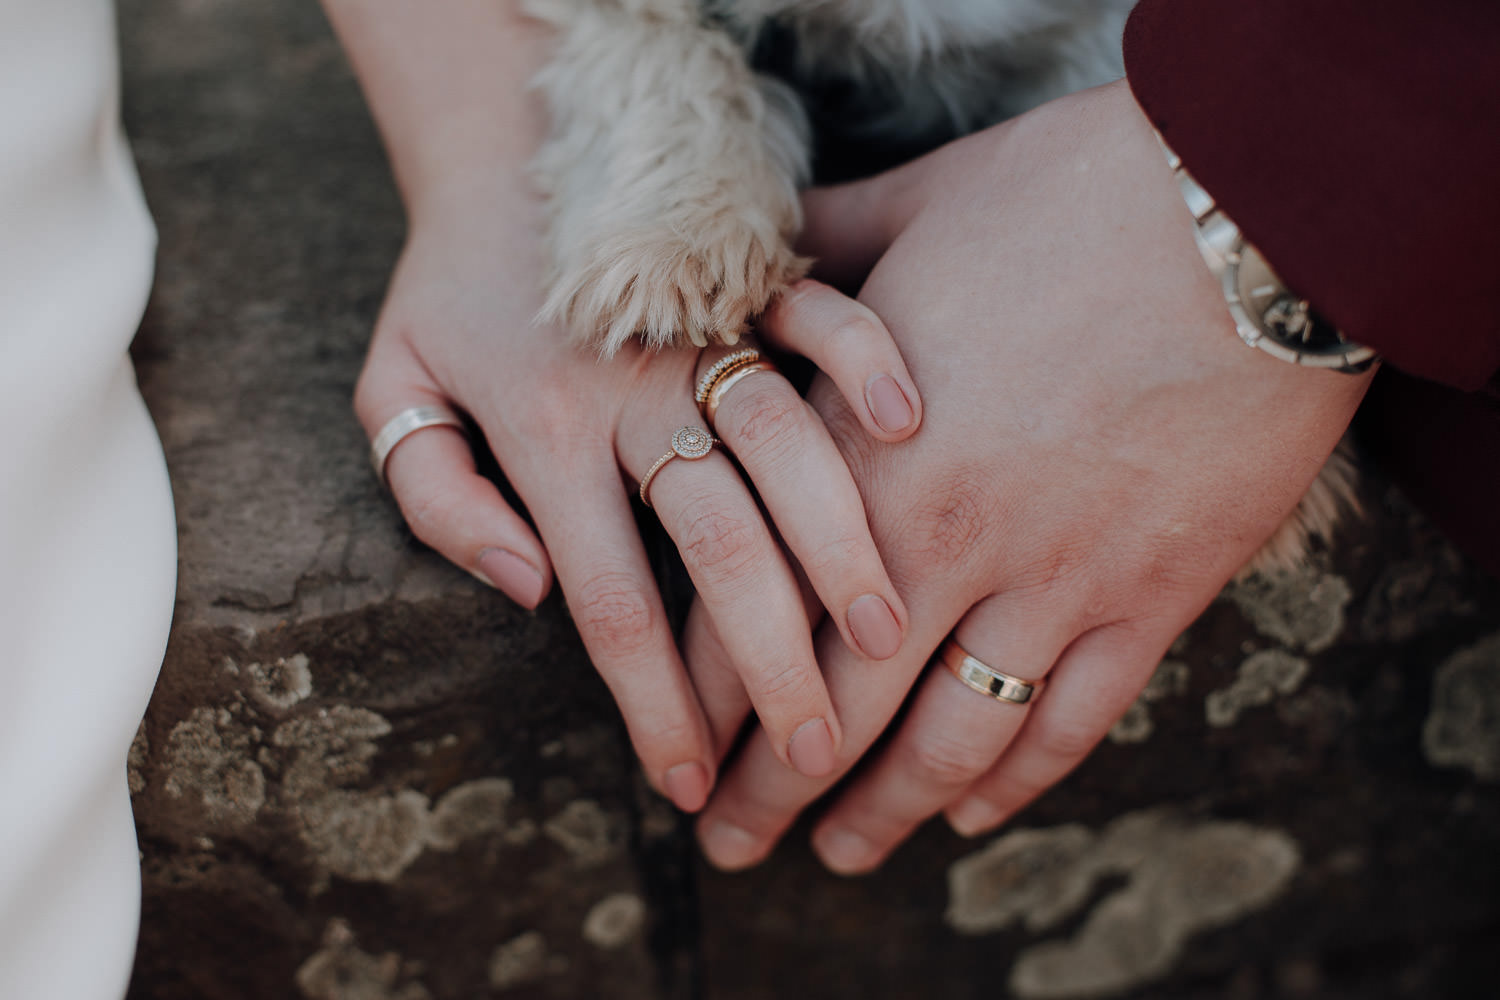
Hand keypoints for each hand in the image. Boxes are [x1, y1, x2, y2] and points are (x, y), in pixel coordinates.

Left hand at [353, 175, 924, 809]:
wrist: (497, 143)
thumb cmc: (447, 287)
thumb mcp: (394, 390)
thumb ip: (437, 498)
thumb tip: (529, 588)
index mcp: (545, 432)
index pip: (612, 602)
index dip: (655, 705)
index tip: (691, 786)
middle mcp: (636, 390)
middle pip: (719, 547)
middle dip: (771, 663)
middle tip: (813, 754)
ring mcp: (703, 328)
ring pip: (787, 448)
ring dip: (841, 543)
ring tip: (884, 634)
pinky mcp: (751, 274)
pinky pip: (822, 311)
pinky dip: (864, 358)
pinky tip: (907, 423)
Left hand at [683, 79, 1374, 869]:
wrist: (1251, 211)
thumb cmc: (1072, 195)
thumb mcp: (913, 210)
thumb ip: (816, 257)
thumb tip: (748, 262)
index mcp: (865, 460)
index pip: (755, 614)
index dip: (705, 695)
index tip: (675, 746)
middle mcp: (947, 544)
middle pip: (837, 708)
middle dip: (773, 789)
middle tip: (732, 845)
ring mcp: (1056, 581)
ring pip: (953, 739)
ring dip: (887, 811)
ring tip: (840, 852)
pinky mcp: (1155, 594)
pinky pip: (1074, 718)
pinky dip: (1020, 779)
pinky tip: (974, 811)